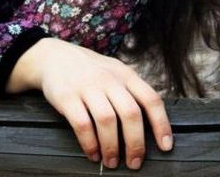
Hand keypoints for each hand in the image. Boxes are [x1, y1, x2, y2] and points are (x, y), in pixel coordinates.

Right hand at [28, 38, 172, 169]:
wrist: (54, 56)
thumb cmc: (89, 69)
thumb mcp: (114, 71)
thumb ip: (131, 90)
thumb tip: (152, 124)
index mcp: (124, 74)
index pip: (150, 99)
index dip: (161, 124)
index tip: (165, 146)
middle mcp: (108, 78)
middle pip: (130, 113)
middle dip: (135, 143)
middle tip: (134, 163)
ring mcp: (87, 86)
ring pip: (107, 121)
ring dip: (112, 147)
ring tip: (111, 162)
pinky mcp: (67, 96)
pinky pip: (82, 124)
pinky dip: (90, 144)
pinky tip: (92, 153)